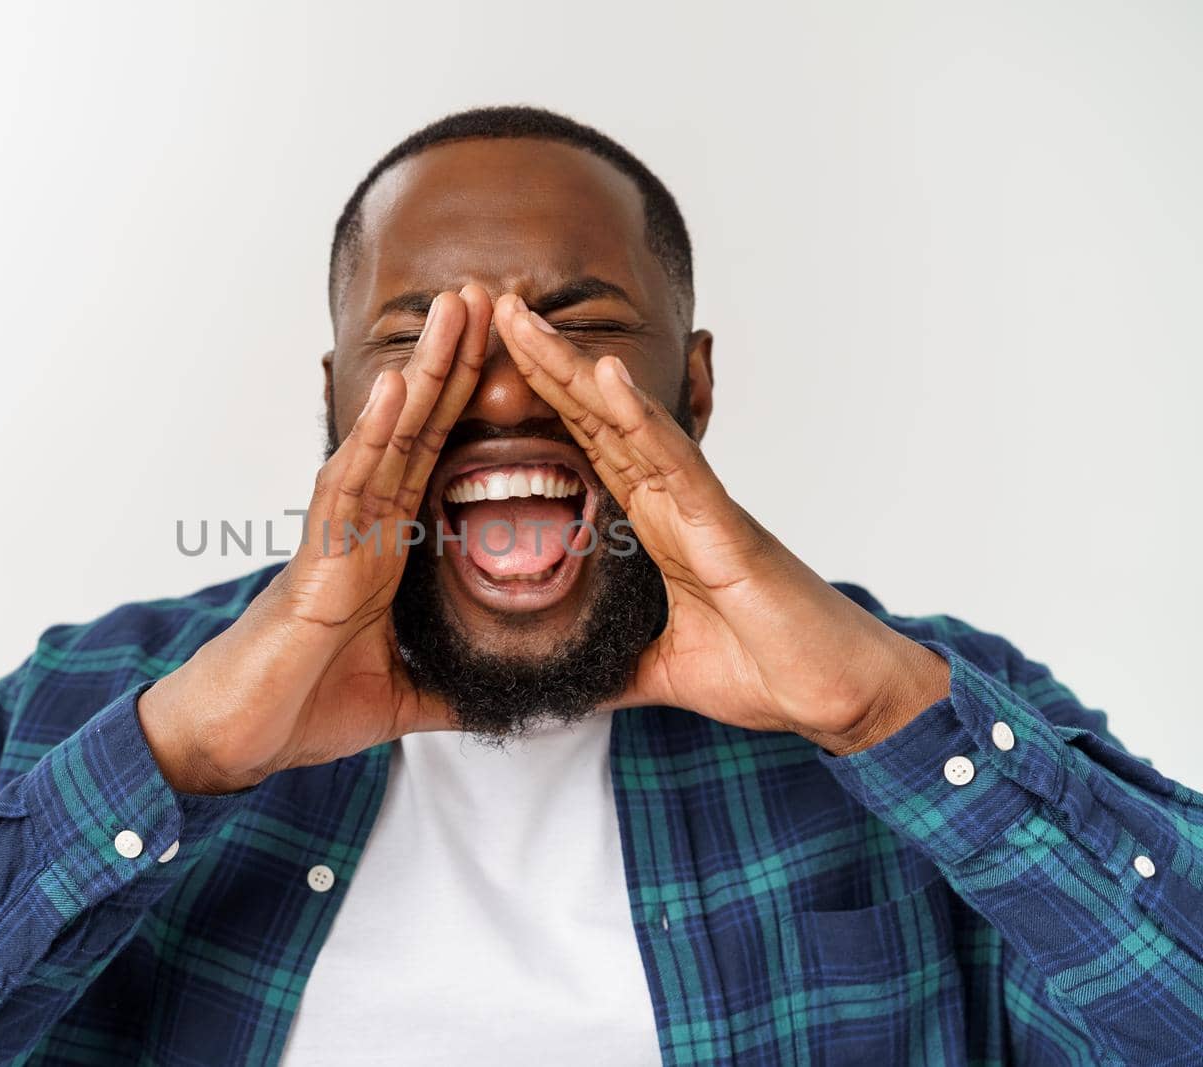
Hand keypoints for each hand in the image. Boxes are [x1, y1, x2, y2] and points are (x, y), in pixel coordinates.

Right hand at [139, 285, 493, 793]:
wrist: (238, 739)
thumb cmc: (303, 707)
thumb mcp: (404, 700)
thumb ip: (452, 690)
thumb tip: (513, 706)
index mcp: (385, 550)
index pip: (433, 460)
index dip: (464, 405)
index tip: (502, 353)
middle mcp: (362, 529)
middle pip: (414, 430)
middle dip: (449, 364)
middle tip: (482, 294)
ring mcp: (338, 537)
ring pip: (384, 441)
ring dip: (420, 375)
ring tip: (453, 312)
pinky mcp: (316, 561)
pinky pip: (346, 488)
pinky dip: (371, 437)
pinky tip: (396, 389)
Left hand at [492, 294, 949, 754]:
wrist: (841, 698)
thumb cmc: (772, 673)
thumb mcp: (666, 671)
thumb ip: (616, 668)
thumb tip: (566, 687)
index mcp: (659, 527)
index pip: (591, 449)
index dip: (547, 403)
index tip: (497, 362)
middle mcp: (676, 502)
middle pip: (600, 418)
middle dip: (548, 365)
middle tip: (498, 307)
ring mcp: (700, 507)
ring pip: (628, 421)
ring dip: (576, 370)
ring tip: (526, 322)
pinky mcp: (726, 526)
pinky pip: (677, 461)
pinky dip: (641, 417)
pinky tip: (608, 375)